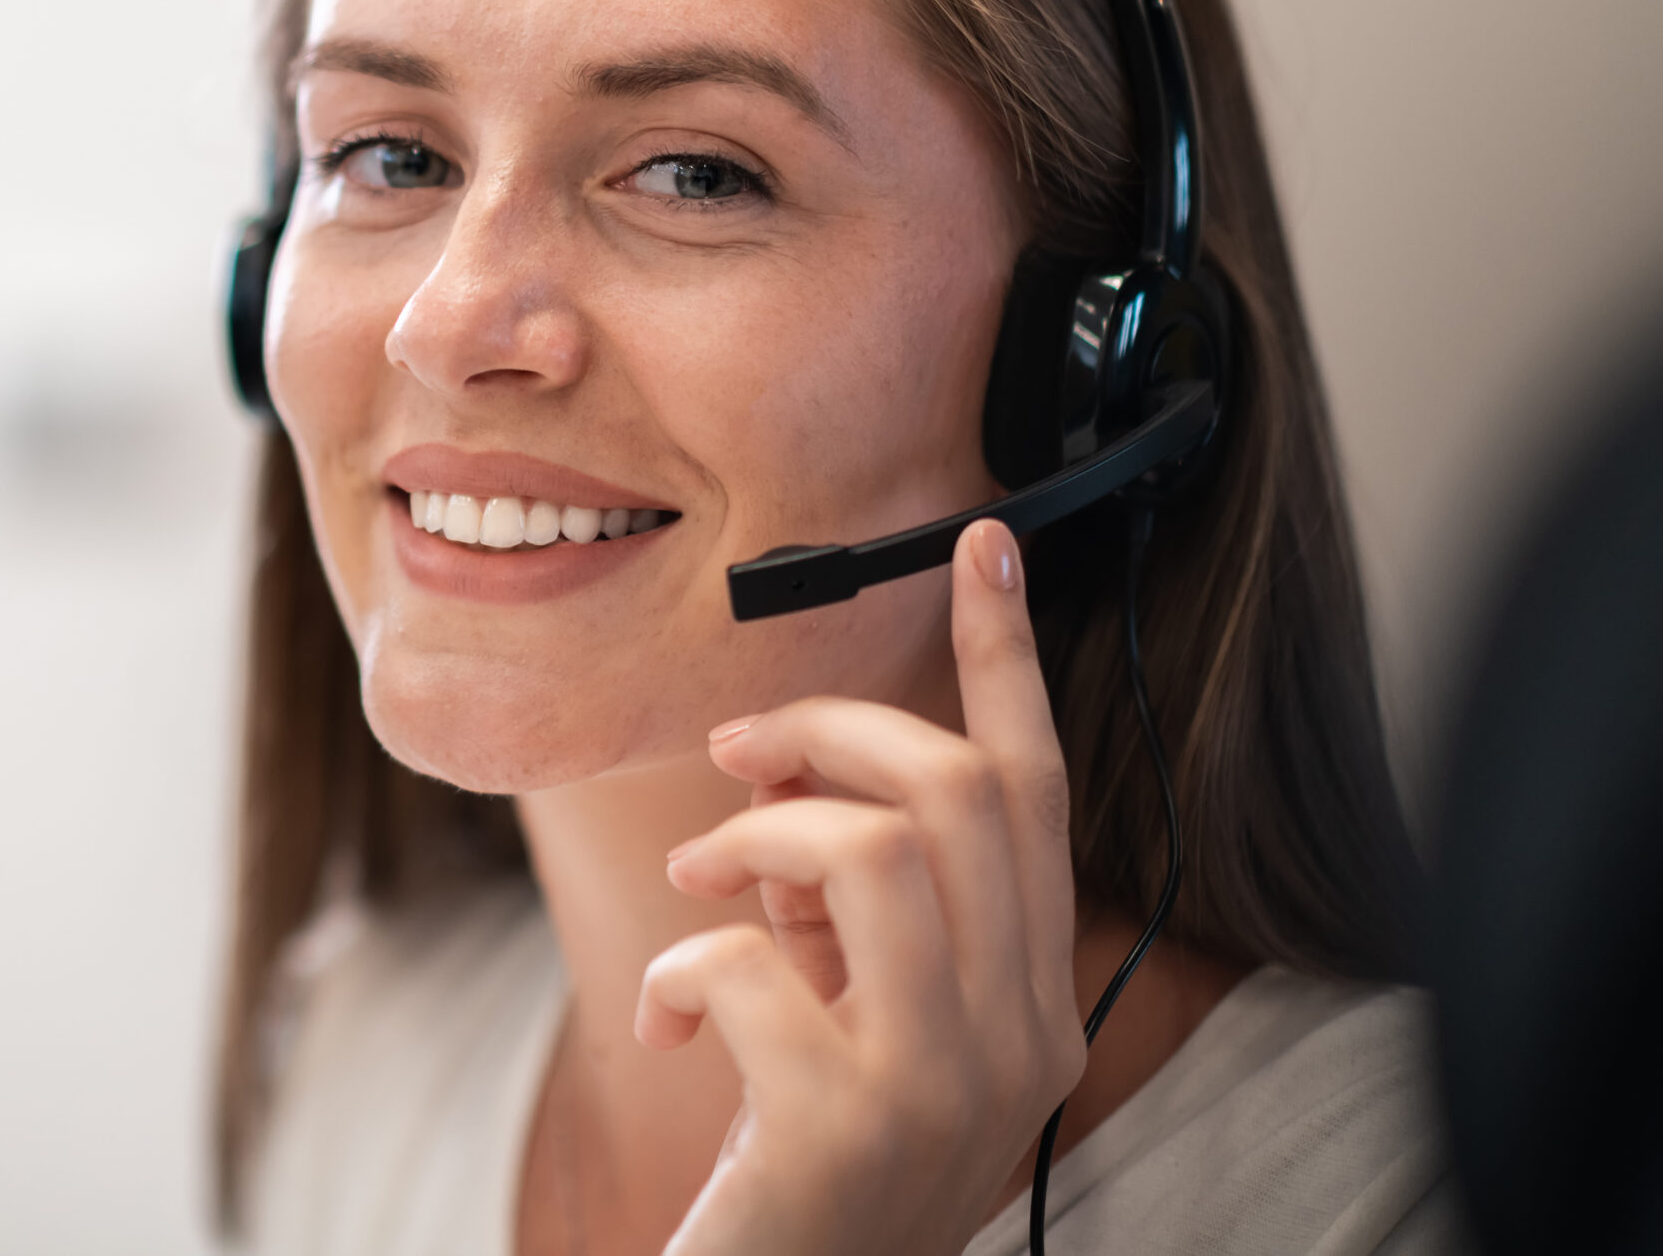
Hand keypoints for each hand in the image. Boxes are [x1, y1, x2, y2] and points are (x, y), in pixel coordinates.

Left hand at [634, 519, 1083, 1255]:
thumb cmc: (799, 1162)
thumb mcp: (855, 1019)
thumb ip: (855, 910)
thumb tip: (788, 786)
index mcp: (1037, 1003)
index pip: (1038, 794)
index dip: (1007, 658)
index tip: (981, 544)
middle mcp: (1025, 1041)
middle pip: (958, 792)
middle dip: (829, 734)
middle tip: (733, 761)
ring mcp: (947, 1088)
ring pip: (876, 850)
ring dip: (758, 839)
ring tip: (700, 889)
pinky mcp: (847, 1128)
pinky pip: (754, 962)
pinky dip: (685, 966)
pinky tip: (669, 1020)